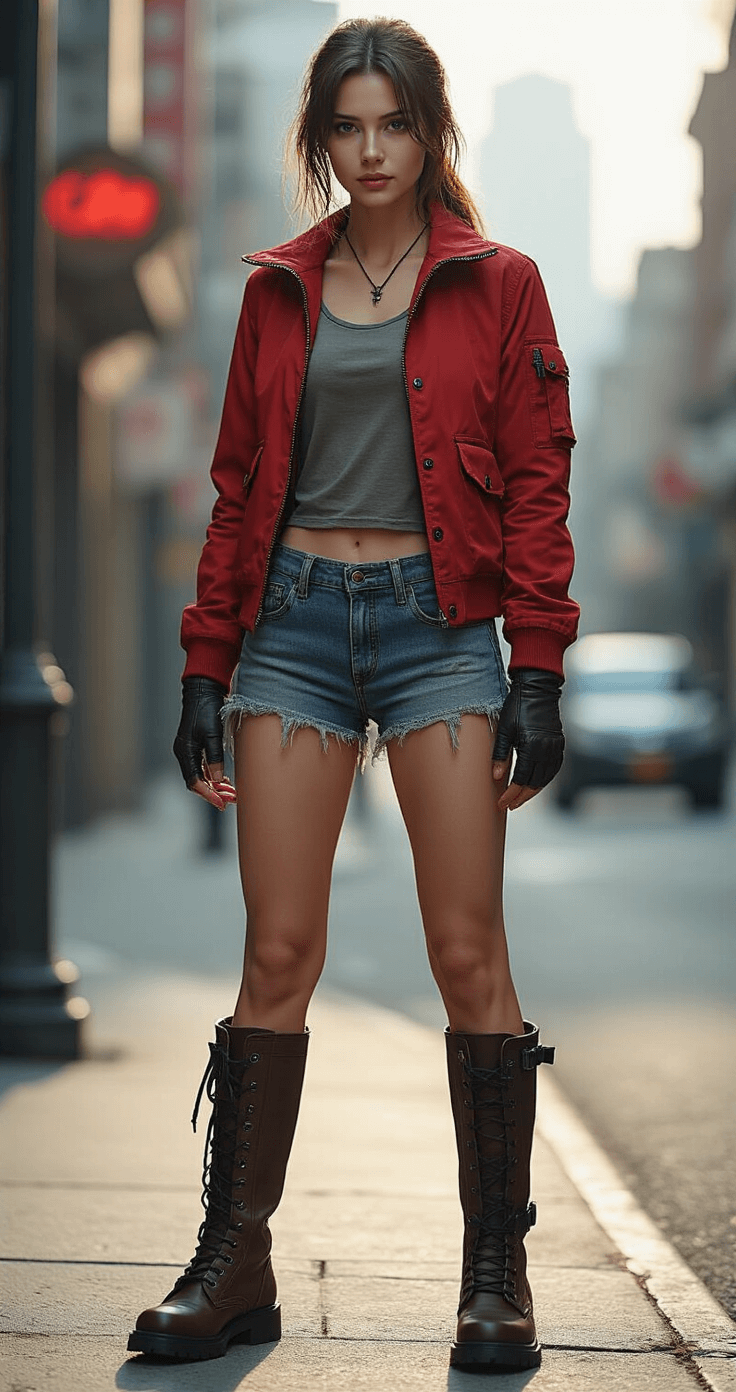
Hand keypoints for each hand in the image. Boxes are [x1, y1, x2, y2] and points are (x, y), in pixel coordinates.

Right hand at [173, 677, 236, 809]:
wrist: (203, 690)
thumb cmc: (207, 709)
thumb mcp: (213, 734)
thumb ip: (214, 757)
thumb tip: (216, 780)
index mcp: (185, 751)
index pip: (193, 781)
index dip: (208, 794)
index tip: (222, 803)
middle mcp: (184, 753)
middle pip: (196, 781)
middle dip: (213, 793)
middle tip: (230, 801)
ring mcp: (189, 750)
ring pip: (201, 775)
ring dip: (215, 785)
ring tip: (231, 793)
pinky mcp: (196, 746)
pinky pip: (203, 767)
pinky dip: (213, 775)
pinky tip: (225, 780)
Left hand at [492, 668, 563, 811]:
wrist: (538, 689)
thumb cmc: (517, 706)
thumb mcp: (504, 729)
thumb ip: (500, 754)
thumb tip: (496, 777)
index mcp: (532, 746)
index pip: (521, 778)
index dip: (511, 793)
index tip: (501, 803)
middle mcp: (547, 749)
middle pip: (535, 782)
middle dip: (522, 796)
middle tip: (510, 806)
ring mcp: (555, 746)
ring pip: (546, 778)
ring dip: (533, 790)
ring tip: (521, 798)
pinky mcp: (559, 743)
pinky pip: (553, 768)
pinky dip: (544, 779)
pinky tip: (535, 783)